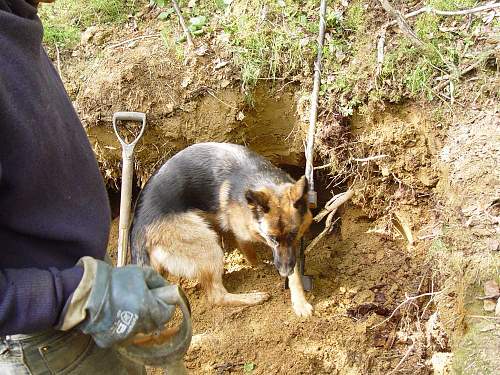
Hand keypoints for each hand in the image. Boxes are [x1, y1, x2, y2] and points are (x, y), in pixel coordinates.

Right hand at [59, 257, 176, 347]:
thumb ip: (157, 280)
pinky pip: (123, 335)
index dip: (165, 304)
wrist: (87, 290)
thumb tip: (167, 287)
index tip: (159, 297)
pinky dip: (122, 326)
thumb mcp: (140, 273)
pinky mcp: (111, 340)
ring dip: (138, 319)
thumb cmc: (115, 280)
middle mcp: (139, 324)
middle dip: (152, 312)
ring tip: (126, 305)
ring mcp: (125, 334)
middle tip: (142, 299)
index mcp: (148, 308)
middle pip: (154, 322)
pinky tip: (115, 313)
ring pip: (139, 329)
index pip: (167, 313)